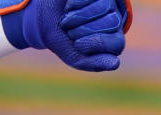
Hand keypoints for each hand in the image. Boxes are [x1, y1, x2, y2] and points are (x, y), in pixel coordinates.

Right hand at [0, 0, 130, 71]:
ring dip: (79, 16)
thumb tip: (115, 63)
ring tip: (68, 20)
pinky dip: (75, 4)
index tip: (77, 45)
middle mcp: (115, 20)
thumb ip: (95, 63)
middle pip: (113, 22)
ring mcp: (107, 2)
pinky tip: (69, 7)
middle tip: (71, 32)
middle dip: (85, 29)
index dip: (95, 44)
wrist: (44, 22)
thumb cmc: (64, 42)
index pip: (117, 42)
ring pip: (104, 6)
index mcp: (114, 41)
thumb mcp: (77, 58)